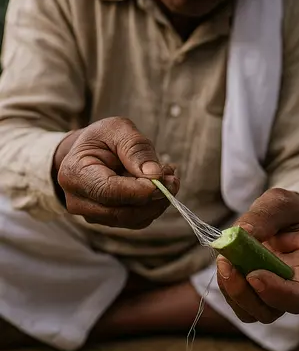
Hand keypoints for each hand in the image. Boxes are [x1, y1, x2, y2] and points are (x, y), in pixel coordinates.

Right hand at [54, 117, 178, 228]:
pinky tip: (158, 186)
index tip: (164, 179)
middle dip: (154, 197)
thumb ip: (136, 149)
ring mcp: (92, 214)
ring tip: (167, 177)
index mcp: (74, 173)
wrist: (91, 152)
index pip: (108, 191)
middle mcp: (78, 200)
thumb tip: (154, 175)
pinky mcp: (109, 220)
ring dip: (158, 201)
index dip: (140, 190)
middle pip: (123, 211)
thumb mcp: (119, 130)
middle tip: (173, 178)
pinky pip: (138, 221)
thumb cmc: (103, 138)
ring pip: (134, 219)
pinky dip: (154, 206)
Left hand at [216, 188, 298, 323]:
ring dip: (232, 292)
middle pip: (274, 310)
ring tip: (224, 261)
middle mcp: (297, 286)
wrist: (283, 219)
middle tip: (227, 265)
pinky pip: (240, 305)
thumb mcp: (280, 202)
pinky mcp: (257, 294)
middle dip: (245, 294)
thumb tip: (240, 234)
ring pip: (254, 313)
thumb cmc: (288, 211)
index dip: (277, 292)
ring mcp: (276, 294)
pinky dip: (227, 288)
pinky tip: (225, 264)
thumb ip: (264, 215)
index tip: (253, 274)